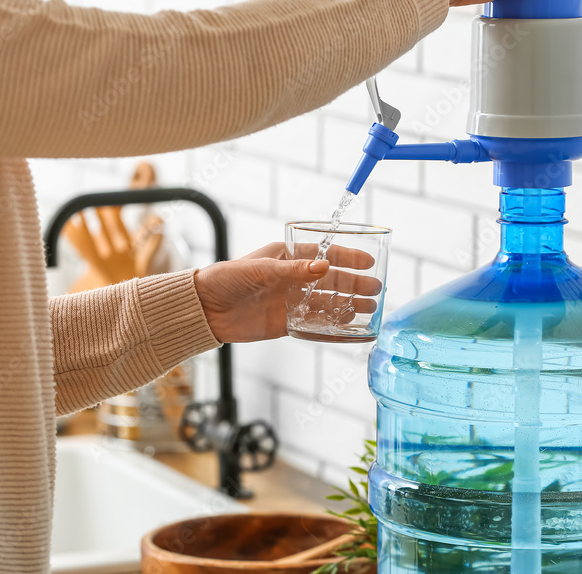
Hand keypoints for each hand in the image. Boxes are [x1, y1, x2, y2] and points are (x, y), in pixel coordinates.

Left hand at [193, 242, 380, 342]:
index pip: (324, 254)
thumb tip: (324, 267)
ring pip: (327, 302)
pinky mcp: (286, 323)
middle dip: (354, 284)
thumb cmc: (227, 279)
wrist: (205, 310)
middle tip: (376, 289)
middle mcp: (293, 278)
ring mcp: (291, 301)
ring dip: (348, 304)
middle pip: (331, 280)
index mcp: (287, 257)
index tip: (369, 261)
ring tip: (369, 309)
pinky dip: (332, 326)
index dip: (347, 257)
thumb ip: (292, 270)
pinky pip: (315, 324)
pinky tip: (348, 326)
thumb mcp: (260, 269)